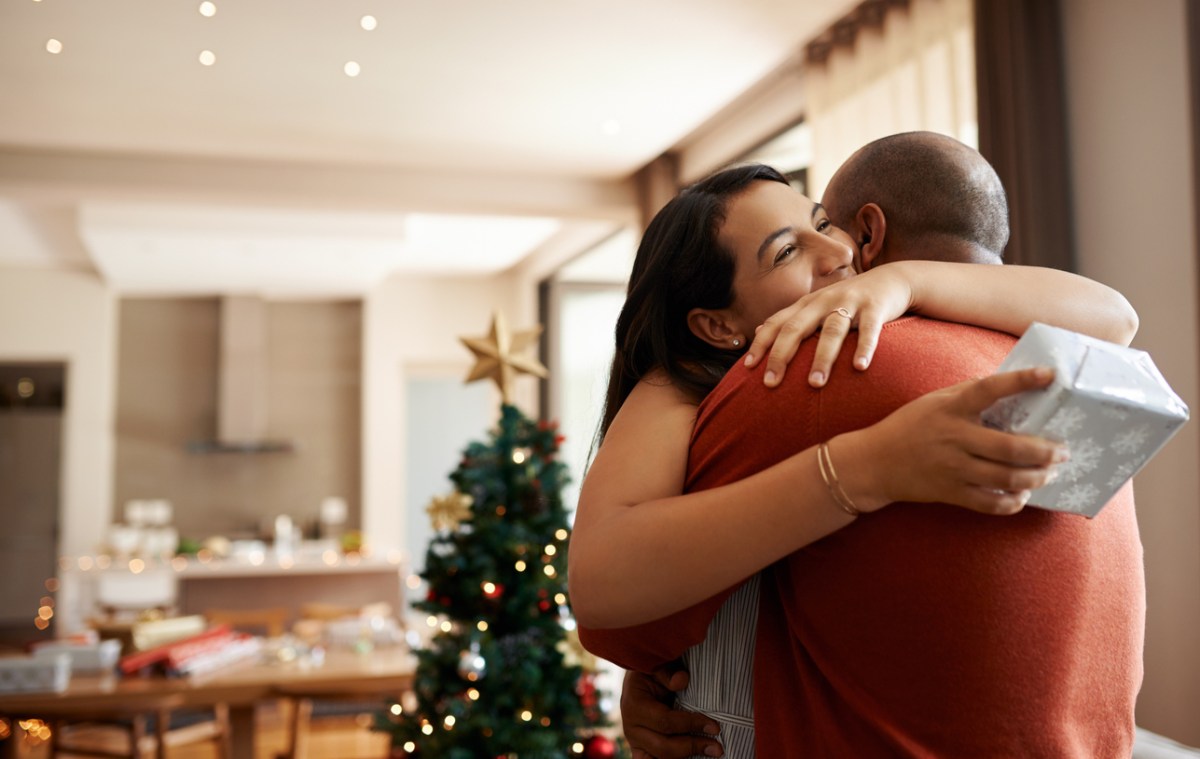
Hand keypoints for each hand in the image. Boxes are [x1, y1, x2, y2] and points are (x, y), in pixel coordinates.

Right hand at [621, 665, 722, 758]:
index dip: (692, 725)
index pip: (666, 722)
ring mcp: (634, 742)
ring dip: (685, 758)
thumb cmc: (652, 672)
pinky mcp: (640, 750)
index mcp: (634, 705)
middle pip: (663, 747)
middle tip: (718, 748)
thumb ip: (667, 672)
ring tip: (708, 754)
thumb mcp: (657, 666)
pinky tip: (692, 758)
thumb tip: (682, 680)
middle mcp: (631, 728)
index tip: (715, 726)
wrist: (639, 680)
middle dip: (693, 747)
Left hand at [743, 266, 913, 387]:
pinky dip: (864, 348)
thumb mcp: (817, 305)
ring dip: (822, 358)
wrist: (892, 279)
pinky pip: (868, 329)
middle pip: (796, 328)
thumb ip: (790, 318)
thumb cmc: (848, 300)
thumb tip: (758, 329)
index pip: (776, 323)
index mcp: (806, 304)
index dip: (761, 344)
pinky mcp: (875, 307)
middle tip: (770, 384)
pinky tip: (859, 367)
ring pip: (831, 331)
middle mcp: (823, 301)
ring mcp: (849, 302)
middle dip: (781, 356)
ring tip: (814, 384)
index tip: (748, 368)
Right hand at [842, 367, 1069, 514]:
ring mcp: (952, 468)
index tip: (1050, 375)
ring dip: (1036, 477)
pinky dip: (1013, 502)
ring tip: (1048, 473)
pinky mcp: (950, 492)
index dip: (1021, 381)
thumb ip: (968, 393)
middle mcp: (953, 437)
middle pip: (1010, 447)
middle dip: (1046, 451)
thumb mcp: (934, 401)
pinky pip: (990, 503)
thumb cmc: (908, 426)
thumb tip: (1009, 385)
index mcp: (950, 408)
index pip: (989, 389)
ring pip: (1007, 478)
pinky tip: (1022, 494)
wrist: (873, 463)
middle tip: (1063, 451)